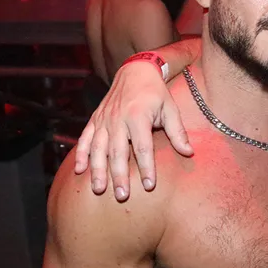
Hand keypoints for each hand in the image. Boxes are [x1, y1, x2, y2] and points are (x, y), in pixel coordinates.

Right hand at [73, 61, 191, 200]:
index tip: (149, 186)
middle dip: (119, 175)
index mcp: (138, 116)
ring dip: (98, 170)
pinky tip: (79, 171)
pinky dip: (80, 155)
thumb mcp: (170, 109)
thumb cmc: (155, 93)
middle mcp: (118, 119)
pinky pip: (84, 139)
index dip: (146, 167)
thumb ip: (178, 132)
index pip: (143, 147)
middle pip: (118, 152)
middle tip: (122, 196)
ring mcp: (104, 120)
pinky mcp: (95, 120)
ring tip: (99, 190)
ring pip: (98, 148)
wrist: (135, 71)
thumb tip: (189, 152)